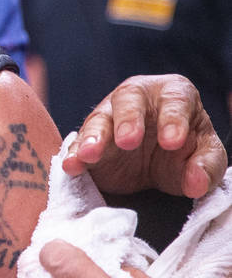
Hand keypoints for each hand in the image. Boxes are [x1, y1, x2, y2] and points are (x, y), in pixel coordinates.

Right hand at [64, 74, 226, 197]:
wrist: (158, 162)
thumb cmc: (186, 150)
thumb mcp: (205, 156)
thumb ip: (206, 167)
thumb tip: (196, 183)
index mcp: (173, 94)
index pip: (175, 100)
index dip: (173, 119)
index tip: (173, 143)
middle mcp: (138, 98)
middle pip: (128, 99)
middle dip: (127, 120)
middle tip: (128, 141)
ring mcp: (110, 116)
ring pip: (99, 119)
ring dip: (93, 137)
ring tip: (90, 154)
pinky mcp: (91, 139)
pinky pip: (79, 143)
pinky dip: (74, 154)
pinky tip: (72, 165)